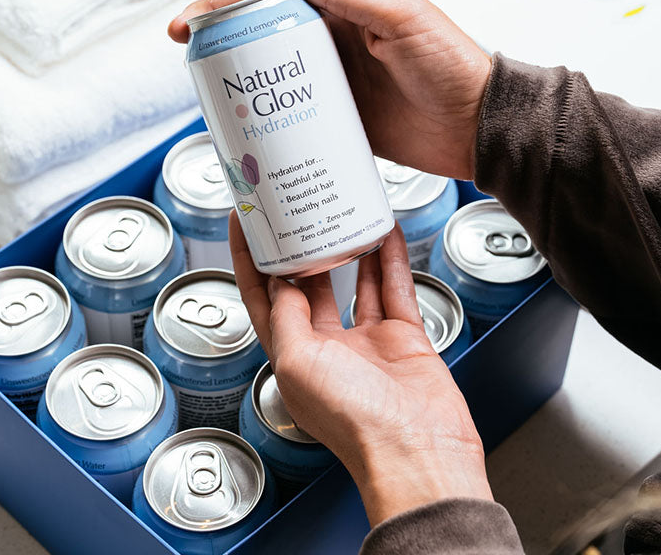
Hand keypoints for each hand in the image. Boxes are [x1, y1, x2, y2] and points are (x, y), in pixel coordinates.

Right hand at [169, 0, 491, 179]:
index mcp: (343, 6)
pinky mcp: (331, 121)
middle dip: (214, 23)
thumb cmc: (452, 65)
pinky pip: (284, 114)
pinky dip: (257, 116)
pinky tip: (235, 121)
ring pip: (264, 69)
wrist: (476, 127)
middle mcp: (329, 39)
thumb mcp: (403, 19)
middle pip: (258, 25)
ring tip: (196, 76)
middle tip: (180, 33)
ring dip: (228, 68)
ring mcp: (327, 81)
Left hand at [229, 213, 492, 524]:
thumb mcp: (298, 364)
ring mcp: (365, 343)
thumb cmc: (354, 424)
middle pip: (306, 287)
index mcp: (292, 358)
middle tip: (296, 208)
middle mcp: (326, 349)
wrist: (417, 451)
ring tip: (341, 212)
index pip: (261, 298)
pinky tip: (387, 233)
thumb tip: (280, 282)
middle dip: (299, 248)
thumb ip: (286, 317)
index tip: (243, 220)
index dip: (250, 259)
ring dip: (347, 249)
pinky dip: (390, 260)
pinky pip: (394, 289)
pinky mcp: (402, 339)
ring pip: (352, 284)